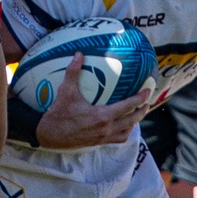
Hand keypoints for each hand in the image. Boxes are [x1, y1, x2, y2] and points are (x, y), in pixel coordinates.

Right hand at [35, 55, 150, 148]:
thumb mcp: (66, 91)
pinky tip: (124, 126)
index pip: (128, 106)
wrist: (48, 135)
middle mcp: (106, 128)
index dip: (140, 98)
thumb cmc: (58, 113)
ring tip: (138, 114)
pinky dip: (124, 132)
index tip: (148, 91)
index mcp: (102, 116)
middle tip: (147, 102)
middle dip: (142, 110)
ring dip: (135, 122)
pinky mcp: (98, 143)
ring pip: (127, 131)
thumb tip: (78, 54)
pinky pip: (118, 139)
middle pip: (132, 120)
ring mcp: (103, 137)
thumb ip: (73, 72)